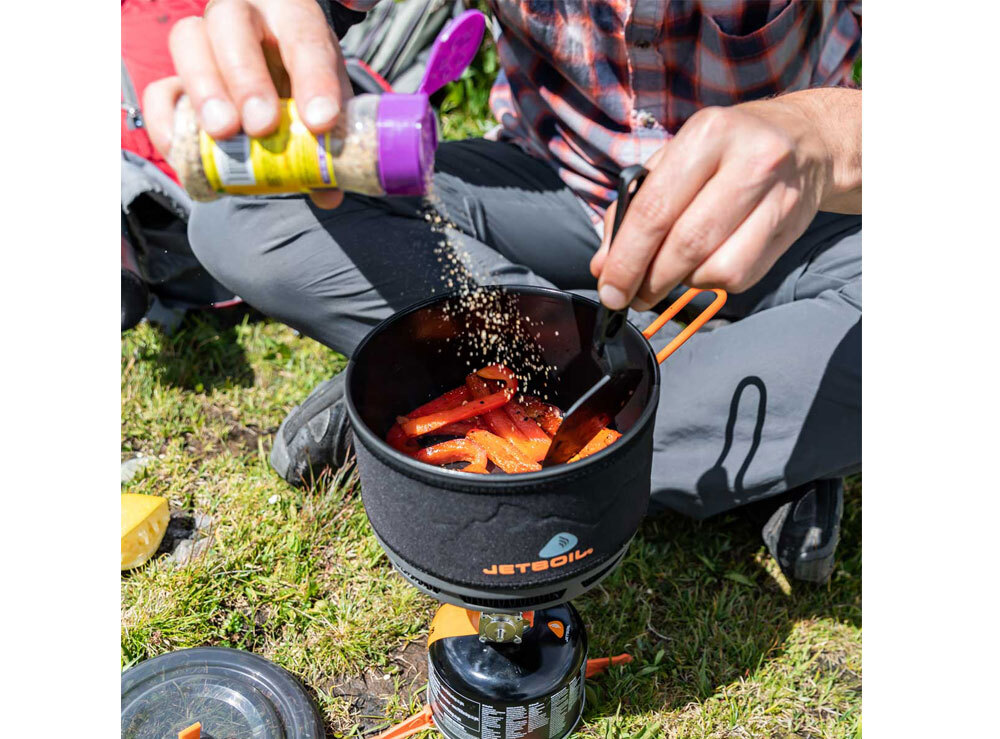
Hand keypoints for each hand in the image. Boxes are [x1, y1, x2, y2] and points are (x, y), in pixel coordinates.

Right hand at [142, 0, 352, 208]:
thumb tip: (329, 190)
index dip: (313, 79)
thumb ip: (332, 139)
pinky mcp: (177, 76)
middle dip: (246, 78)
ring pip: (187, 42)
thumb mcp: (330, 102)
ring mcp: (203, 40)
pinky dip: (166, 119)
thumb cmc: (307, 84)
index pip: (303, 37)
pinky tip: (181, 148)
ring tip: (223, 134)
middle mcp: (243, 16)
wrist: (279, 74)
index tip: (320, 121)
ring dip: (205, 90)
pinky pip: (161, 88)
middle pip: (231, 24)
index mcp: (292, 16)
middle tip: (261, 126)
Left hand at [590, 89, 860, 309]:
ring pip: (715, 268)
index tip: (609, 288)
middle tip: (630, 296)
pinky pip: (740, 277)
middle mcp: (749, 162)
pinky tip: (704, 266)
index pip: (655, 210)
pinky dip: (711, 282)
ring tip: (667, 276)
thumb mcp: (675, 159)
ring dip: (680, 283)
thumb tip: (604, 265)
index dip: (626, 258)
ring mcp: (776, 197)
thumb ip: (634, 208)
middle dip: (648, 280)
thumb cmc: (725, 151)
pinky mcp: (791, 229)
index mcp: (707, 135)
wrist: (807, 140)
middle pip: (686, 244)